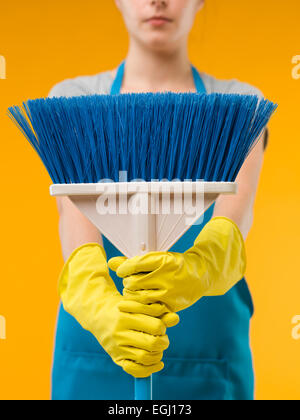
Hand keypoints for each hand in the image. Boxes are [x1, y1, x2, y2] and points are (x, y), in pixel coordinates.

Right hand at [58, 243, 178, 377]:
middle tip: (162, 337)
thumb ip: (157, 309)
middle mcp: (120, 332)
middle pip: (152, 343)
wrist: (96, 313)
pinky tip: (157, 363)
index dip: (163, 325)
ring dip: (157, 354)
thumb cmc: (122, 305)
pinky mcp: (115, 357)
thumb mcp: (137, 302)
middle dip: (162, 341)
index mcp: (126, 314)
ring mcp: (117, 346)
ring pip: (145, 357)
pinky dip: (149, 370)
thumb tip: (176, 318)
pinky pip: (134, 369)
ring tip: (158, 348)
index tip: (161, 323)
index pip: (155, 325)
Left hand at [109, 217, 246, 312]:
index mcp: (163, 261)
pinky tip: (142, 301)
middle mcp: (167, 276)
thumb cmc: (175, 265)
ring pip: (139, 297)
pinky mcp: (171, 306)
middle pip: (134, 282)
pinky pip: (149, 309)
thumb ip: (133, 261)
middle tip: (129, 281)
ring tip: (135, 290)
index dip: (124, 268)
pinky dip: (142, 306)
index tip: (122, 270)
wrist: (200, 275)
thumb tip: (111, 263)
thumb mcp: (156, 258)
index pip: (134, 265)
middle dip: (128, 282)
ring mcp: (170, 293)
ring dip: (132, 294)